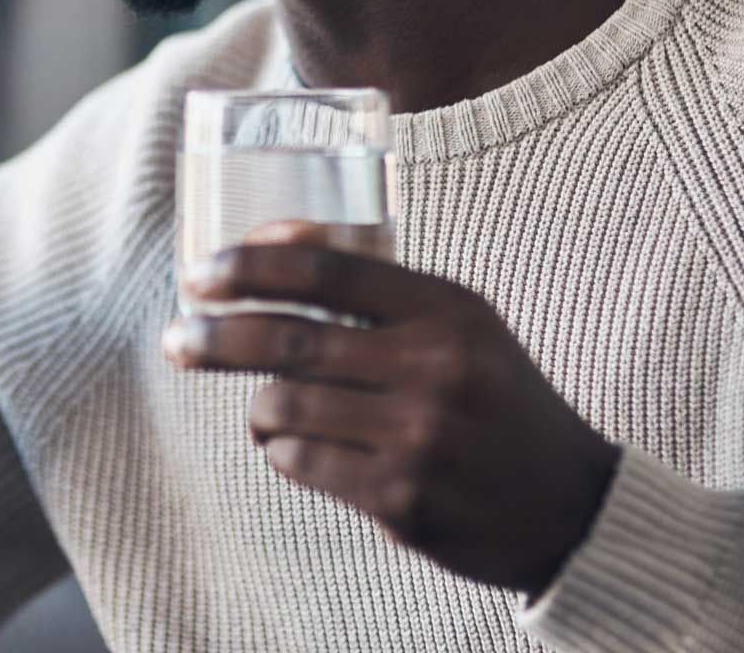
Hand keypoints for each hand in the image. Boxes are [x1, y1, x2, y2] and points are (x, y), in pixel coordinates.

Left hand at [162, 222, 618, 596]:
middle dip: (215, 336)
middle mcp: (432, 367)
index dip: (251, 265)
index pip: (326, 269)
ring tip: (265, 407)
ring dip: (258, 405)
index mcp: (445, 308)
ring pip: (284, 405)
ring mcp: (416, 437)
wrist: (568, 504)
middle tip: (175, 338)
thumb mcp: (456, 321)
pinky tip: (299, 446)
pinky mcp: (401, 501)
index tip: (202, 273)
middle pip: (289, 338)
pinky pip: (301, 462)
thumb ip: (374, 285)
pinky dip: (284, 450)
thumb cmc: (492, 394)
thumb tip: (270, 239)